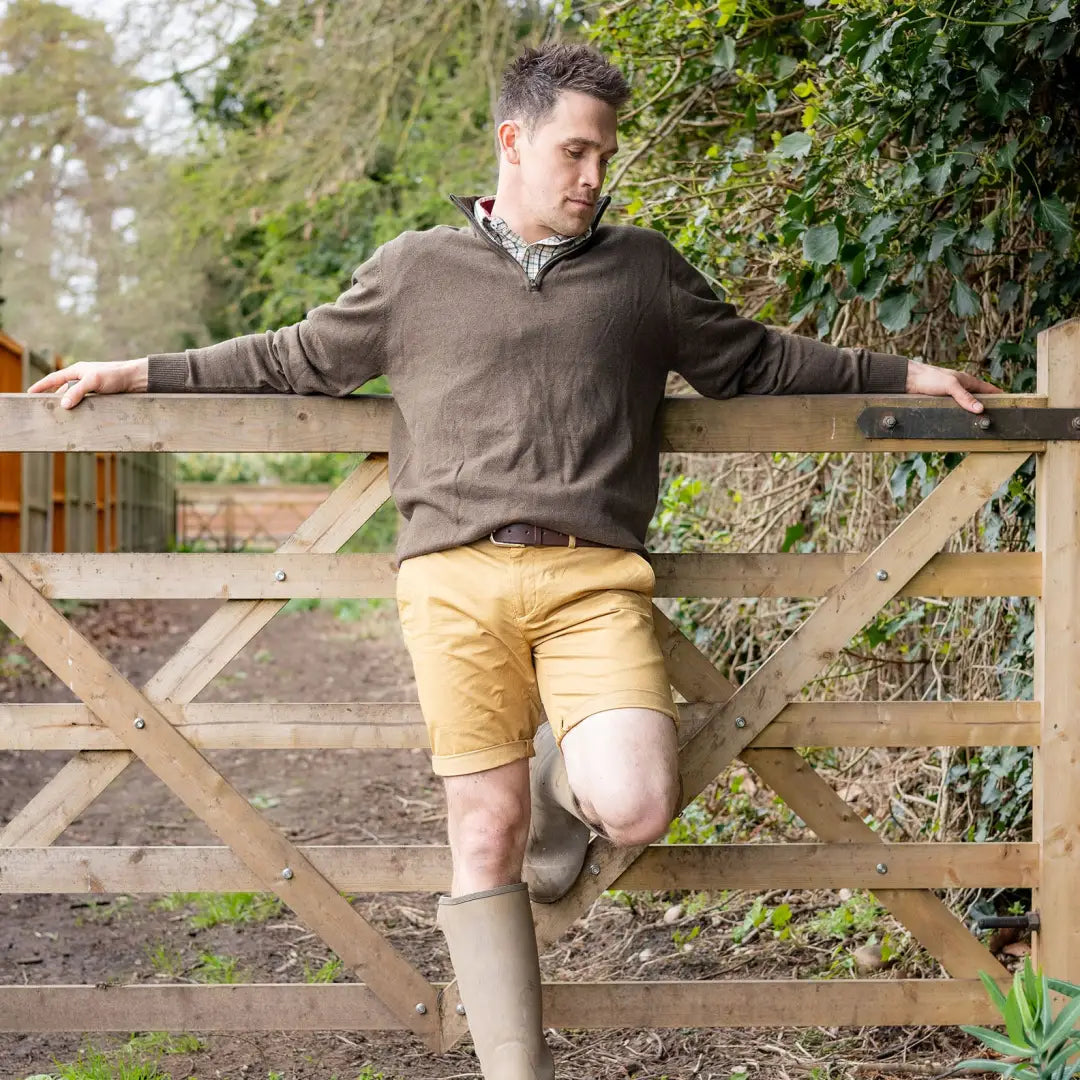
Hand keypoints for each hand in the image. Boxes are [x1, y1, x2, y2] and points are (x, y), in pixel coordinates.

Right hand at [26, 358, 147, 408]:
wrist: (138, 379)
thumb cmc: (116, 375)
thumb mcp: (94, 381)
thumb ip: (78, 392)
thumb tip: (63, 405)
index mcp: (78, 370)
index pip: (54, 378)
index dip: (41, 386)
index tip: (29, 393)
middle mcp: (84, 378)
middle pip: (64, 390)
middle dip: (54, 399)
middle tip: (44, 410)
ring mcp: (93, 388)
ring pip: (76, 398)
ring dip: (70, 406)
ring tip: (62, 418)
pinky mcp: (102, 396)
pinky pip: (87, 404)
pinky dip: (82, 410)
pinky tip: (80, 418)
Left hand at [905, 358, 1000, 413]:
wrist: (908, 379)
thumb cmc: (930, 377)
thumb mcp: (951, 386)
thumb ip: (964, 397)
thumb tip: (980, 409)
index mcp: (967, 381)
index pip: (988, 389)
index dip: (998, 395)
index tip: (1009, 402)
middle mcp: (961, 387)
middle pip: (978, 398)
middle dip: (986, 406)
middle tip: (995, 418)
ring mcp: (952, 394)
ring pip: (966, 404)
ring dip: (972, 412)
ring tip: (979, 423)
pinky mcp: (942, 400)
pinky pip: (955, 408)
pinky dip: (960, 414)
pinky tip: (961, 420)